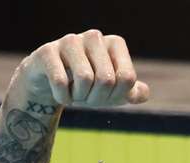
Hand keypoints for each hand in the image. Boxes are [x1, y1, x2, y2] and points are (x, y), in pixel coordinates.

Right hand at [13, 30, 149, 107]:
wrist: (51, 84)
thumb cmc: (89, 86)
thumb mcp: (114, 92)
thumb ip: (134, 93)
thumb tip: (142, 93)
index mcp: (115, 43)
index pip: (127, 78)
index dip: (117, 96)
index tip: (106, 95)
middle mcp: (94, 37)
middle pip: (106, 80)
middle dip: (97, 98)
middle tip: (87, 98)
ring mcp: (70, 40)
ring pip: (85, 78)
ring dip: (80, 97)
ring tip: (75, 94)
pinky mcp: (47, 51)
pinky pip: (60, 81)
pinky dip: (63, 97)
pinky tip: (61, 95)